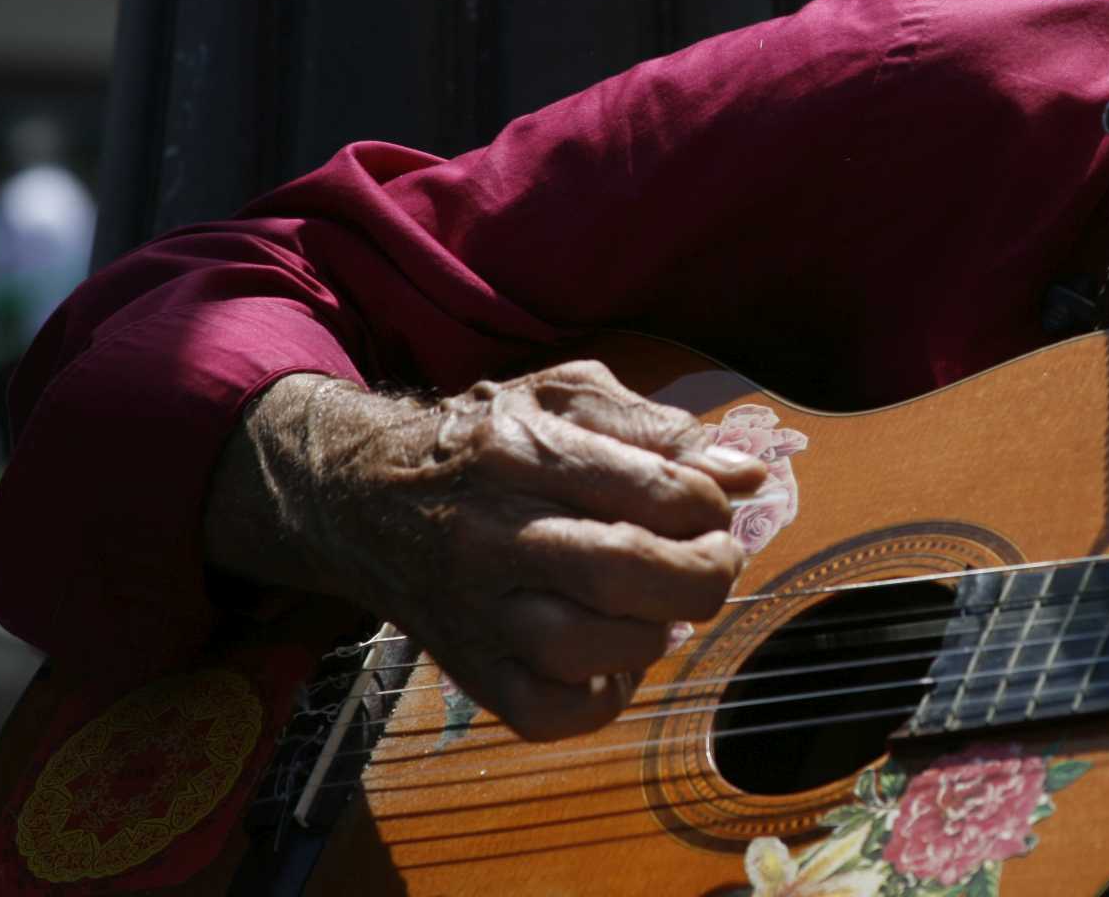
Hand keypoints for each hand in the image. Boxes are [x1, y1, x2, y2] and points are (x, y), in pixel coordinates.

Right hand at [213, 361, 764, 740]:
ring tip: (659, 607)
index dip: (709, 506)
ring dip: (652, 635)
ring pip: (583, 647)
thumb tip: (747, 476)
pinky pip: (545, 711)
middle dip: (701, 575)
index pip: (651, 489)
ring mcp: (475, 608)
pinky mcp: (468, 667)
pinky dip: (601, 698)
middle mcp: (493, 531)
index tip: (711, 508)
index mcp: (524, 449)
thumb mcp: (566, 397)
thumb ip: (661, 429)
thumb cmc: (486, 439)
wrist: (361, 495)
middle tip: (715, 562)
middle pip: (622, 571)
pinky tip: (615, 660)